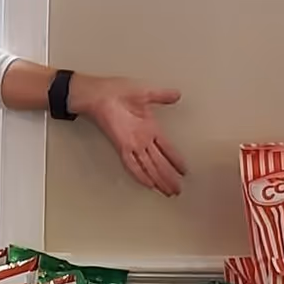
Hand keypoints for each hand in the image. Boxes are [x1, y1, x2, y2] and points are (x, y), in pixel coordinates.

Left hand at [70, 75, 185, 196]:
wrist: (99, 95)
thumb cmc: (117, 91)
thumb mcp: (145, 92)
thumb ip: (162, 96)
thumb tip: (176, 94)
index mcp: (150, 127)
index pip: (167, 149)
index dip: (176, 160)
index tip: (184, 171)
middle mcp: (142, 139)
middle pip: (160, 163)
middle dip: (169, 177)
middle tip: (178, 190)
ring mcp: (133, 144)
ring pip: (149, 167)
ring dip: (160, 180)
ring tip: (169, 192)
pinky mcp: (122, 146)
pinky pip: (133, 165)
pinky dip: (141, 176)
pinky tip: (149, 185)